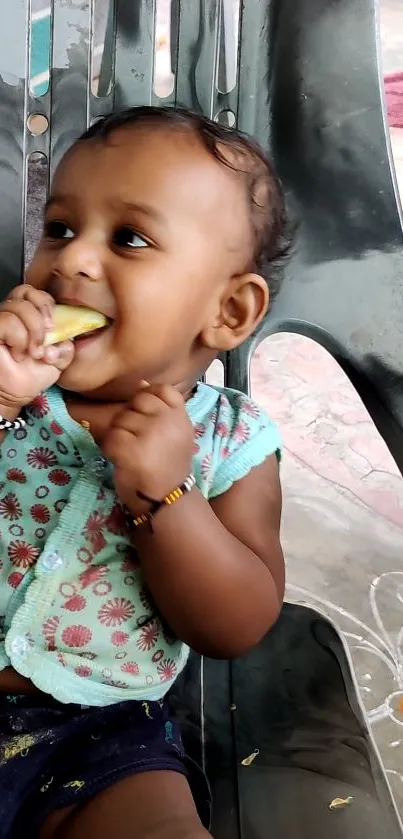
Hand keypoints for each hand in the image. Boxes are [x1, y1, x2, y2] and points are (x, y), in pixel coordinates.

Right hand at [0, 285, 73, 411]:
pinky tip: (19, 353)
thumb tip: (64, 338)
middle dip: (42, 315)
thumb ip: (65, 346)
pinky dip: (19, 338)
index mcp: (27, 316)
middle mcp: (10, 314)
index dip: (47, 304)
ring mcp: (0, 322)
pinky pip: (7, 321)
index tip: (54, 327)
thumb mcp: (58, 360)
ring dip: (33, 332)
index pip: (35, 293)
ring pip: (18, 306)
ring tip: (32, 352)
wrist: (13, 395)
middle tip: (45, 338)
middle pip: (26, 291)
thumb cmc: (29, 377)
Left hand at [102, 383, 194, 513]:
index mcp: (181, 416)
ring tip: (132, 453)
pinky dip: (111, 449)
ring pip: (121, 419)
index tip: (149, 422)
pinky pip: (111, 437)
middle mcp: (169, 422)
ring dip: (120, 435)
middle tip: (139, 441)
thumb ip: (160, 407)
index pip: (162, 390)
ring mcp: (151, 436)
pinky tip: (122, 460)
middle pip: (137, 401)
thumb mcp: (173, 432)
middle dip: (132, 419)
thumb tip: (141, 382)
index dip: (149, 400)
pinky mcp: (132, 451)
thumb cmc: (166, 464)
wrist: (167, 499)